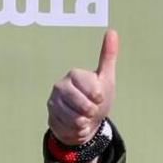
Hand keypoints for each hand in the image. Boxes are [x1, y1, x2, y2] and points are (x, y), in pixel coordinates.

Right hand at [47, 29, 117, 146]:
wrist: (86, 121)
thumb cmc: (97, 97)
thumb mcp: (106, 78)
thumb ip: (108, 56)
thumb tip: (112, 31)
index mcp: (74, 75)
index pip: (91, 88)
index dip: (98, 97)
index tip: (99, 97)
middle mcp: (60, 86)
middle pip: (83, 105)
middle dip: (92, 111)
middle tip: (91, 109)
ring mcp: (53, 102)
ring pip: (75, 119)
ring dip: (85, 123)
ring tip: (84, 117)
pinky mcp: (50, 118)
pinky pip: (69, 129)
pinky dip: (78, 131)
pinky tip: (77, 125)